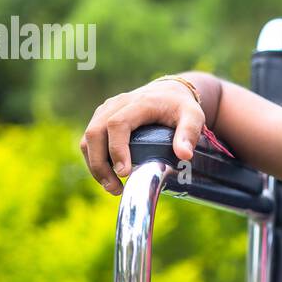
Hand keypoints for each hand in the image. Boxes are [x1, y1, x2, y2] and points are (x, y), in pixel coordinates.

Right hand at [79, 78, 204, 195]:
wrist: (169, 93)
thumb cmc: (181, 107)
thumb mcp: (193, 116)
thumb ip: (189, 133)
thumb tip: (185, 155)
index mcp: (139, 103)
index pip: (117, 124)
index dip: (117, 149)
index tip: (124, 173)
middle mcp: (117, 104)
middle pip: (95, 132)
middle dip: (100, 164)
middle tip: (115, 188)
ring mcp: (106, 110)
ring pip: (88, 138)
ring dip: (95, 165)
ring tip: (113, 187)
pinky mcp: (101, 118)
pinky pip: (89, 140)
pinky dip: (94, 160)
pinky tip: (108, 176)